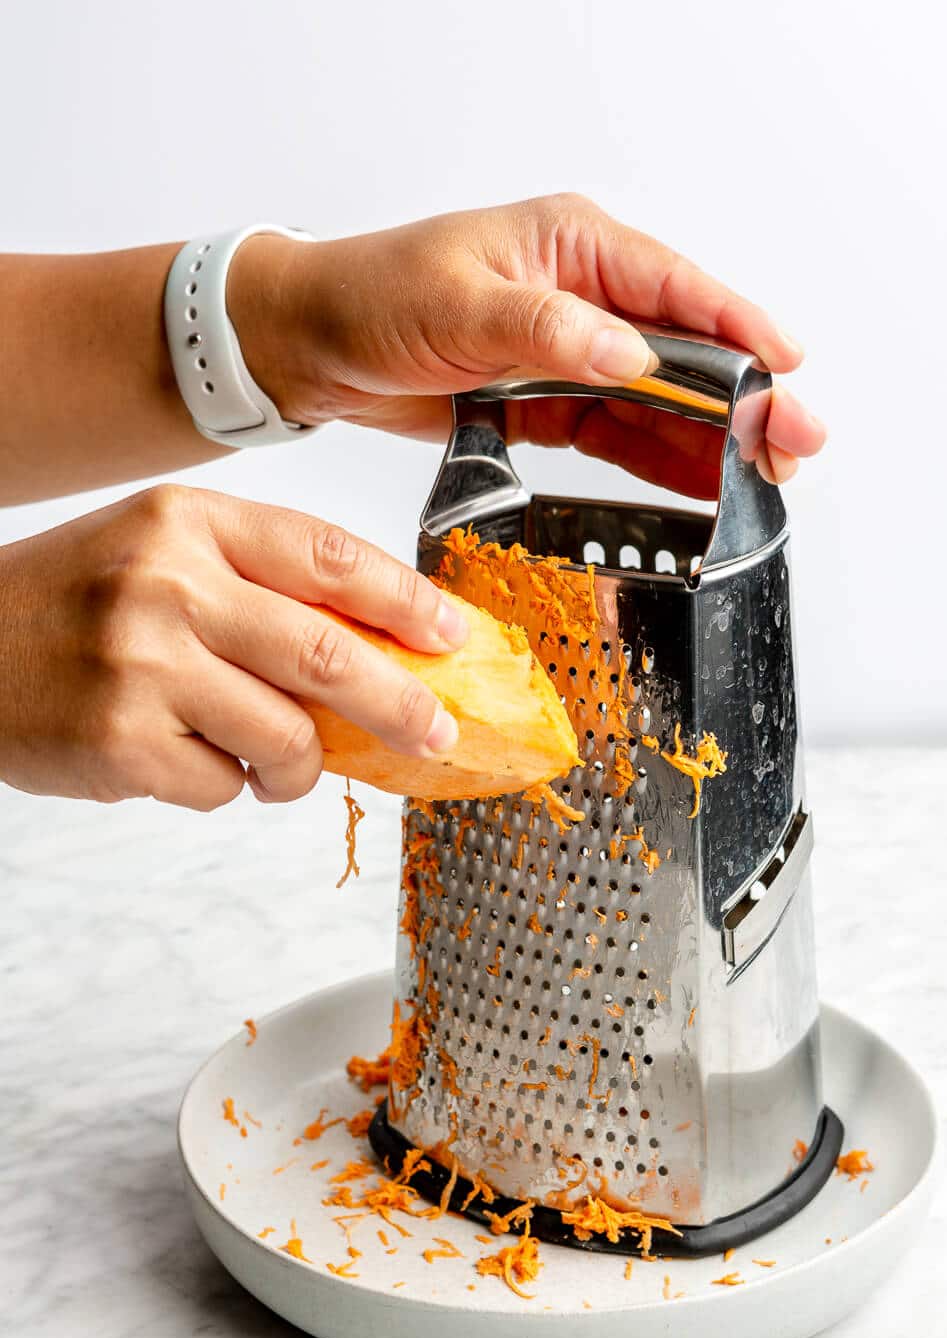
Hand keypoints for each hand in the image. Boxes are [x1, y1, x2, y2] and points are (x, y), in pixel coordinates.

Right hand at [0, 486, 467, 808]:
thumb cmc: (74, 603)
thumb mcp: (163, 556)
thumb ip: (262, 587)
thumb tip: (384, 649)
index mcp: (189, 523)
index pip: (327, 556)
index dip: (406, 600)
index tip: (453, 635)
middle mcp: (168, 585)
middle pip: (328, 655)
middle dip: (400, 704)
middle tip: (435, 731)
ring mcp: (142, 666)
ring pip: (285, 738)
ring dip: (300, 766)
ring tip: (278, 763)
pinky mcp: (120, 743)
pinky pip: (222, 787)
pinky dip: (224, 786)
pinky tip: (186, 757)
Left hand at [230, 193, 825, 486]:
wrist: (309, 344)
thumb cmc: (371, 298)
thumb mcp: (457, 304)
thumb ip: (547, 330)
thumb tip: (631, 355)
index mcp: (573, 246)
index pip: (678, 288)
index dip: (741, 330)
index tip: (789, 370)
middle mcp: (584, 295)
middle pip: (688, 350)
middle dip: (748, 398)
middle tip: (794, 445)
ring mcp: (572, 350)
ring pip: (663, 398)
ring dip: (714, 438)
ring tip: (767, 479)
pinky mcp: (550, 399)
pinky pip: (620, 433)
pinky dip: (660, 460)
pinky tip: (701, 488)